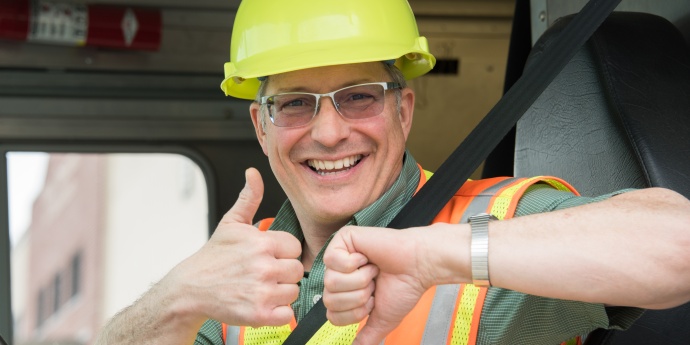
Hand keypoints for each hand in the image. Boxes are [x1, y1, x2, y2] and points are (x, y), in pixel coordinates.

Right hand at [162, 168, 302, 327]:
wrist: (190, 289)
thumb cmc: (213, 258)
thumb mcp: (231, 223)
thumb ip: (249, 198)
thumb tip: (254, 174)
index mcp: (262, 243)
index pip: (294, 247)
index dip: (283, 252)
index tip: (268, 256)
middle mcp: (264, 267)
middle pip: (296, 270)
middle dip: (283, 273)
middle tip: (263, 274)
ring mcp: (263, 292)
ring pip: (292, 292)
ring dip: (280, 292)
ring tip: (260, 288)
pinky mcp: (260, 314)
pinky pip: (287, 314)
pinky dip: (277, 312)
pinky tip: (261, 303)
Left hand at [323, 226, 434, 344]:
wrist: (418, 265)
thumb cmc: (403, 286)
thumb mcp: (382, 318)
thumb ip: (367, 336)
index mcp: (346, 291)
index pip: (332, 315)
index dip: (356, 313)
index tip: (374, 299)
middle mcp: (339, 274)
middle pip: (329, 299)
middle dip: (359, 296)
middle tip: (375, 282)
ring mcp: (339, 256)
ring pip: (331, 281)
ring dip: (360, 279)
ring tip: (373, 270)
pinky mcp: (343, 239)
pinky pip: (333, 260)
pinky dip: (355, 263)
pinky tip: (368, 257)